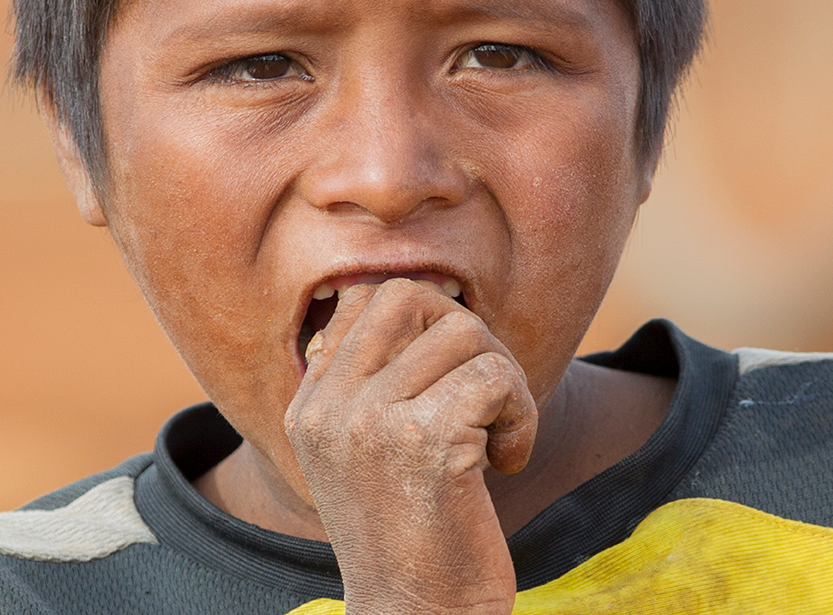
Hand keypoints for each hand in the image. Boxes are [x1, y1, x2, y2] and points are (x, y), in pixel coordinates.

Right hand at [284, 278, 537, 613]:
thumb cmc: (413, 535)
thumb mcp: (368, 453)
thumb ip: (375, 381)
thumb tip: (425, 298)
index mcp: (310, 404)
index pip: (367, 299)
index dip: (428, 319)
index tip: (452, 374)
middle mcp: (329, 406)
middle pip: (412, 298)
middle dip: (467, 335)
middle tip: (483, 393)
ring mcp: (369, 421)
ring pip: (465, 335)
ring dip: (504, 383)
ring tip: (495, 438)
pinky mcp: (423, 440)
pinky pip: (495, 379)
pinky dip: (521, 416)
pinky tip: (507, 462)